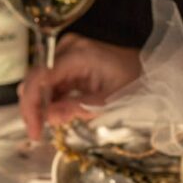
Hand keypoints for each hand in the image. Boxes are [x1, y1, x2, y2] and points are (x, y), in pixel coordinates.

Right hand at [19, 34, 141, 139]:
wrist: (151, 71)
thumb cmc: (137, 82)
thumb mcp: (110, 102)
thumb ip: (79, 109)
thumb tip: (49, 118)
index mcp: (79, 54)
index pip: (40, 78)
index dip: (31, 106)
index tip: (34, 131)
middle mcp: (68, 48)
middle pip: (35, 78)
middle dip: (32, 108)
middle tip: (37, 133)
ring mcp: (68, 53)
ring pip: (40, 82)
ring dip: (40, 105)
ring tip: (44, 127)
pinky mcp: (69, 61)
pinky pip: (51, 82)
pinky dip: (50, 100)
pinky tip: (56, 114)